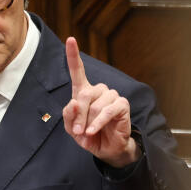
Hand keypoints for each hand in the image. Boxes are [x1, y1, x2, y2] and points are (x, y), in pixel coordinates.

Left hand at [62, 37, 138, 168]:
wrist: (107, 149)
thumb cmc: (89, 136)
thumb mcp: (72, 128)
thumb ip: (68, 116)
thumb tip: (72, 103)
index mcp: (84, 92)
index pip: (78, 71)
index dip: (73, 55)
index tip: (70, 40)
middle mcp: (98, 90)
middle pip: (84, 94)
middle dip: (78, 114)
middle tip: (77, 130)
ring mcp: (111, 96)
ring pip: (95, 104)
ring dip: (88, 120)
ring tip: (87, 132)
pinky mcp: (122, 105)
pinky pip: (107, 111)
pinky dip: (98, 122)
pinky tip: (93, 131)